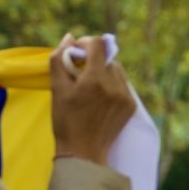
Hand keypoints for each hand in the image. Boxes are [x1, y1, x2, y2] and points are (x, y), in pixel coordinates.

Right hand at [50, 34, 135, 164]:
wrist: (83, 151)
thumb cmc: (66, 120)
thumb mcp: (57, 88)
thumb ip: (59, 59)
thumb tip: (70, 38)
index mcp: (96, 80)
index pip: (98, 45)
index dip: (85, 43)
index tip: (76, 51)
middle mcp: (115, 86)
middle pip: (107, 58)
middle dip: (93, 60)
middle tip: (79, 73)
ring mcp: (126, 97)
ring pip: (117, 71)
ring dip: (104, 72)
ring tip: (89, 87)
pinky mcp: (132, 106)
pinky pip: (123, 85)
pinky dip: (112, 85)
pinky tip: (100, 98)